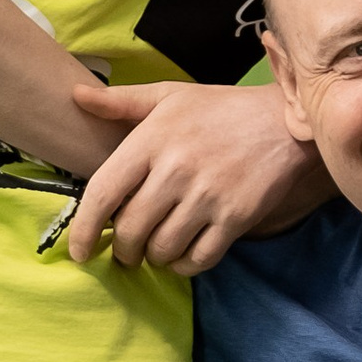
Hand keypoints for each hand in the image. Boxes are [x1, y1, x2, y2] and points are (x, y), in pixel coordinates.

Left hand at [67, 79, 327, 272]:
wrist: (285, 122)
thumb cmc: (220, 109)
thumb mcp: (170, 96)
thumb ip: (121, 102)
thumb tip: (76, 96)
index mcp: (152, 140)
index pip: (103, 193)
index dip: (83, 229)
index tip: (78, 251)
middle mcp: (176, 170)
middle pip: (130, 230)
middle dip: (122, 249)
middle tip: (126, 249)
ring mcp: (208, 196)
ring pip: (162, 249)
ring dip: (153, 257)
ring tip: (156, 249)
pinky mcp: (236, 218)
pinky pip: (198, 259)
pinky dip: (184, 265)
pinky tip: (183, 255)